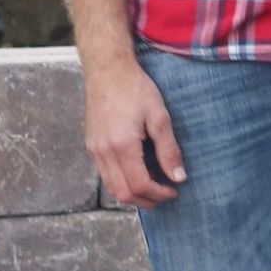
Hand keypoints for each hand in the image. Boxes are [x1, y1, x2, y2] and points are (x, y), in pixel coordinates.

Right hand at [84, 59, 186, 207]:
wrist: (107, 69)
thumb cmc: (134, 88)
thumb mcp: (159, 116)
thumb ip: (169, 149)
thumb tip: (179, 177)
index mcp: (122, 145)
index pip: (140, 185)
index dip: (159, 194)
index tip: (174, 191)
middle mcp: (104, 152)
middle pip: (123, 193)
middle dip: (146, 200)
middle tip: (165, 195)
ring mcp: (94, 149)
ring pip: (112, 187)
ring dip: (133, 194)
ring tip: (154, 187)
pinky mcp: (91, 145)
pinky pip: (105, 175)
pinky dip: (122, 182)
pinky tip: (137, 173)